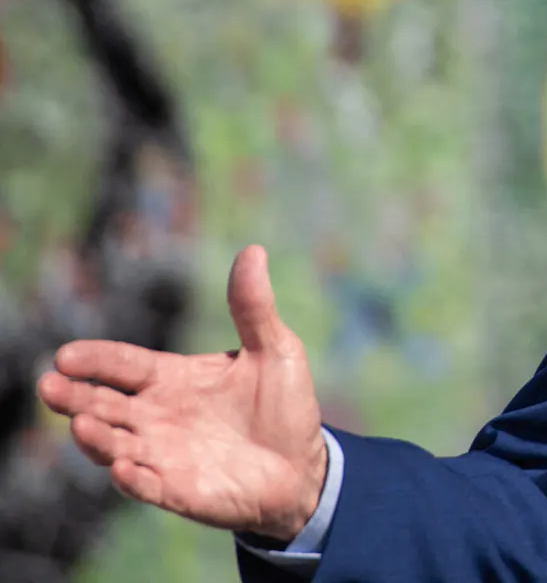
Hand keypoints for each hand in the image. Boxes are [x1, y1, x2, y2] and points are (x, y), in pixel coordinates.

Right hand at [37, 245, 328, 542]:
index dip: (96, 360)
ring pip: (115, 446)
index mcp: (173, 379)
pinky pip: (147, 486)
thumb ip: (253, 307)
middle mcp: (157, 417)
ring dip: (96, 438)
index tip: (66, 355)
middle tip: (49, 386)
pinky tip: (123, 469)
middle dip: (74, 397)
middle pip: (104, 405)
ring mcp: (163, 456)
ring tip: (82, 423)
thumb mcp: (274, 349)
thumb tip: (253, 250)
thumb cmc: (284, 405)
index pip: (124, 366)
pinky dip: (132, 480)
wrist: (303, 466)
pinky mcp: (178, 491)